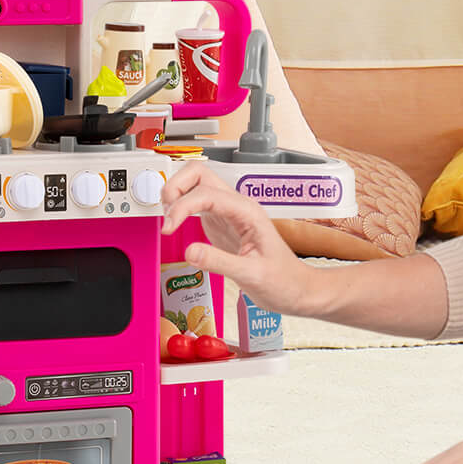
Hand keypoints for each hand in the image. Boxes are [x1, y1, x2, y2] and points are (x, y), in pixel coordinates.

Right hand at [161, 162, 311, 312]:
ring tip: (168, 220)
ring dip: (176, 194)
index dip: (182, 206)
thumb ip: (219, 262)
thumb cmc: (283, 281)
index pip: (206, 193)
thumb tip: (189, 252)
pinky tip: (176, 225)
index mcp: (247, 212)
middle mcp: (237, 206)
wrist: (296, 289)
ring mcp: (228, 213)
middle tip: (165, 214)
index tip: (169, 228)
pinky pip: (196, 203)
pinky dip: (180, 208)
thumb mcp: (252, 275)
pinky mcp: (221, 224)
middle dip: (175, 187)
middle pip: (198, 174)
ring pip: (196, 184)